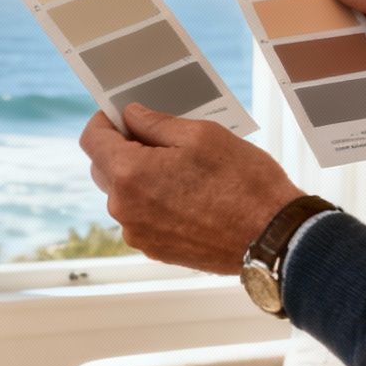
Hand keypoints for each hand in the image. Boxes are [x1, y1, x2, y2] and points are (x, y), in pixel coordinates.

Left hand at [78, 104, 305, 274]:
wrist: (272, 238)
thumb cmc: (243, 183)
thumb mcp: (201, 135)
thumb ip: (156, 123)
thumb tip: (131, 116)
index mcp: (130, 174)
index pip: (92, 140)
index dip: (104, 121)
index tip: (120, 114)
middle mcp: (125, 209)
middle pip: (103, 169)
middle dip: (123, 149)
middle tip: (160, 139)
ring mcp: (139, 234)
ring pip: (124, 195)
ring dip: (141, 178)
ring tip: (183, 170)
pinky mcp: (156, 250)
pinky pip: (142, 217)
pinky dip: (155, 202)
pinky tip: (189, 195)